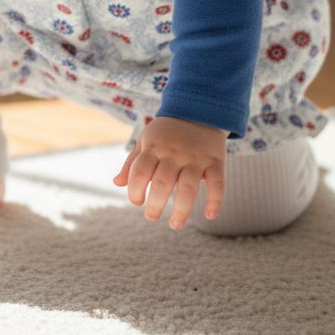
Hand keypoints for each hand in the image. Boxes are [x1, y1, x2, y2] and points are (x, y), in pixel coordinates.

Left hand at [113, 116, 227, 230]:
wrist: (199, 110)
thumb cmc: (166, 131)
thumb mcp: (146, 139)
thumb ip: (132, 162)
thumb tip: (117, 184)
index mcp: (154, 147)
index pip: (140, 172)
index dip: (135, 190)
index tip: (137, 201)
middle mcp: (174, 153)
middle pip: (163, 183)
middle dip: (155, 205)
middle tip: (151, 217)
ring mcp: (196, 158)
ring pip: (189, 188)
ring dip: (182, 211)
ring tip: (175, 225)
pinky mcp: (215, 161)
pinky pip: (217, 183)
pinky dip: (215, 201)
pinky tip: (209, 215)